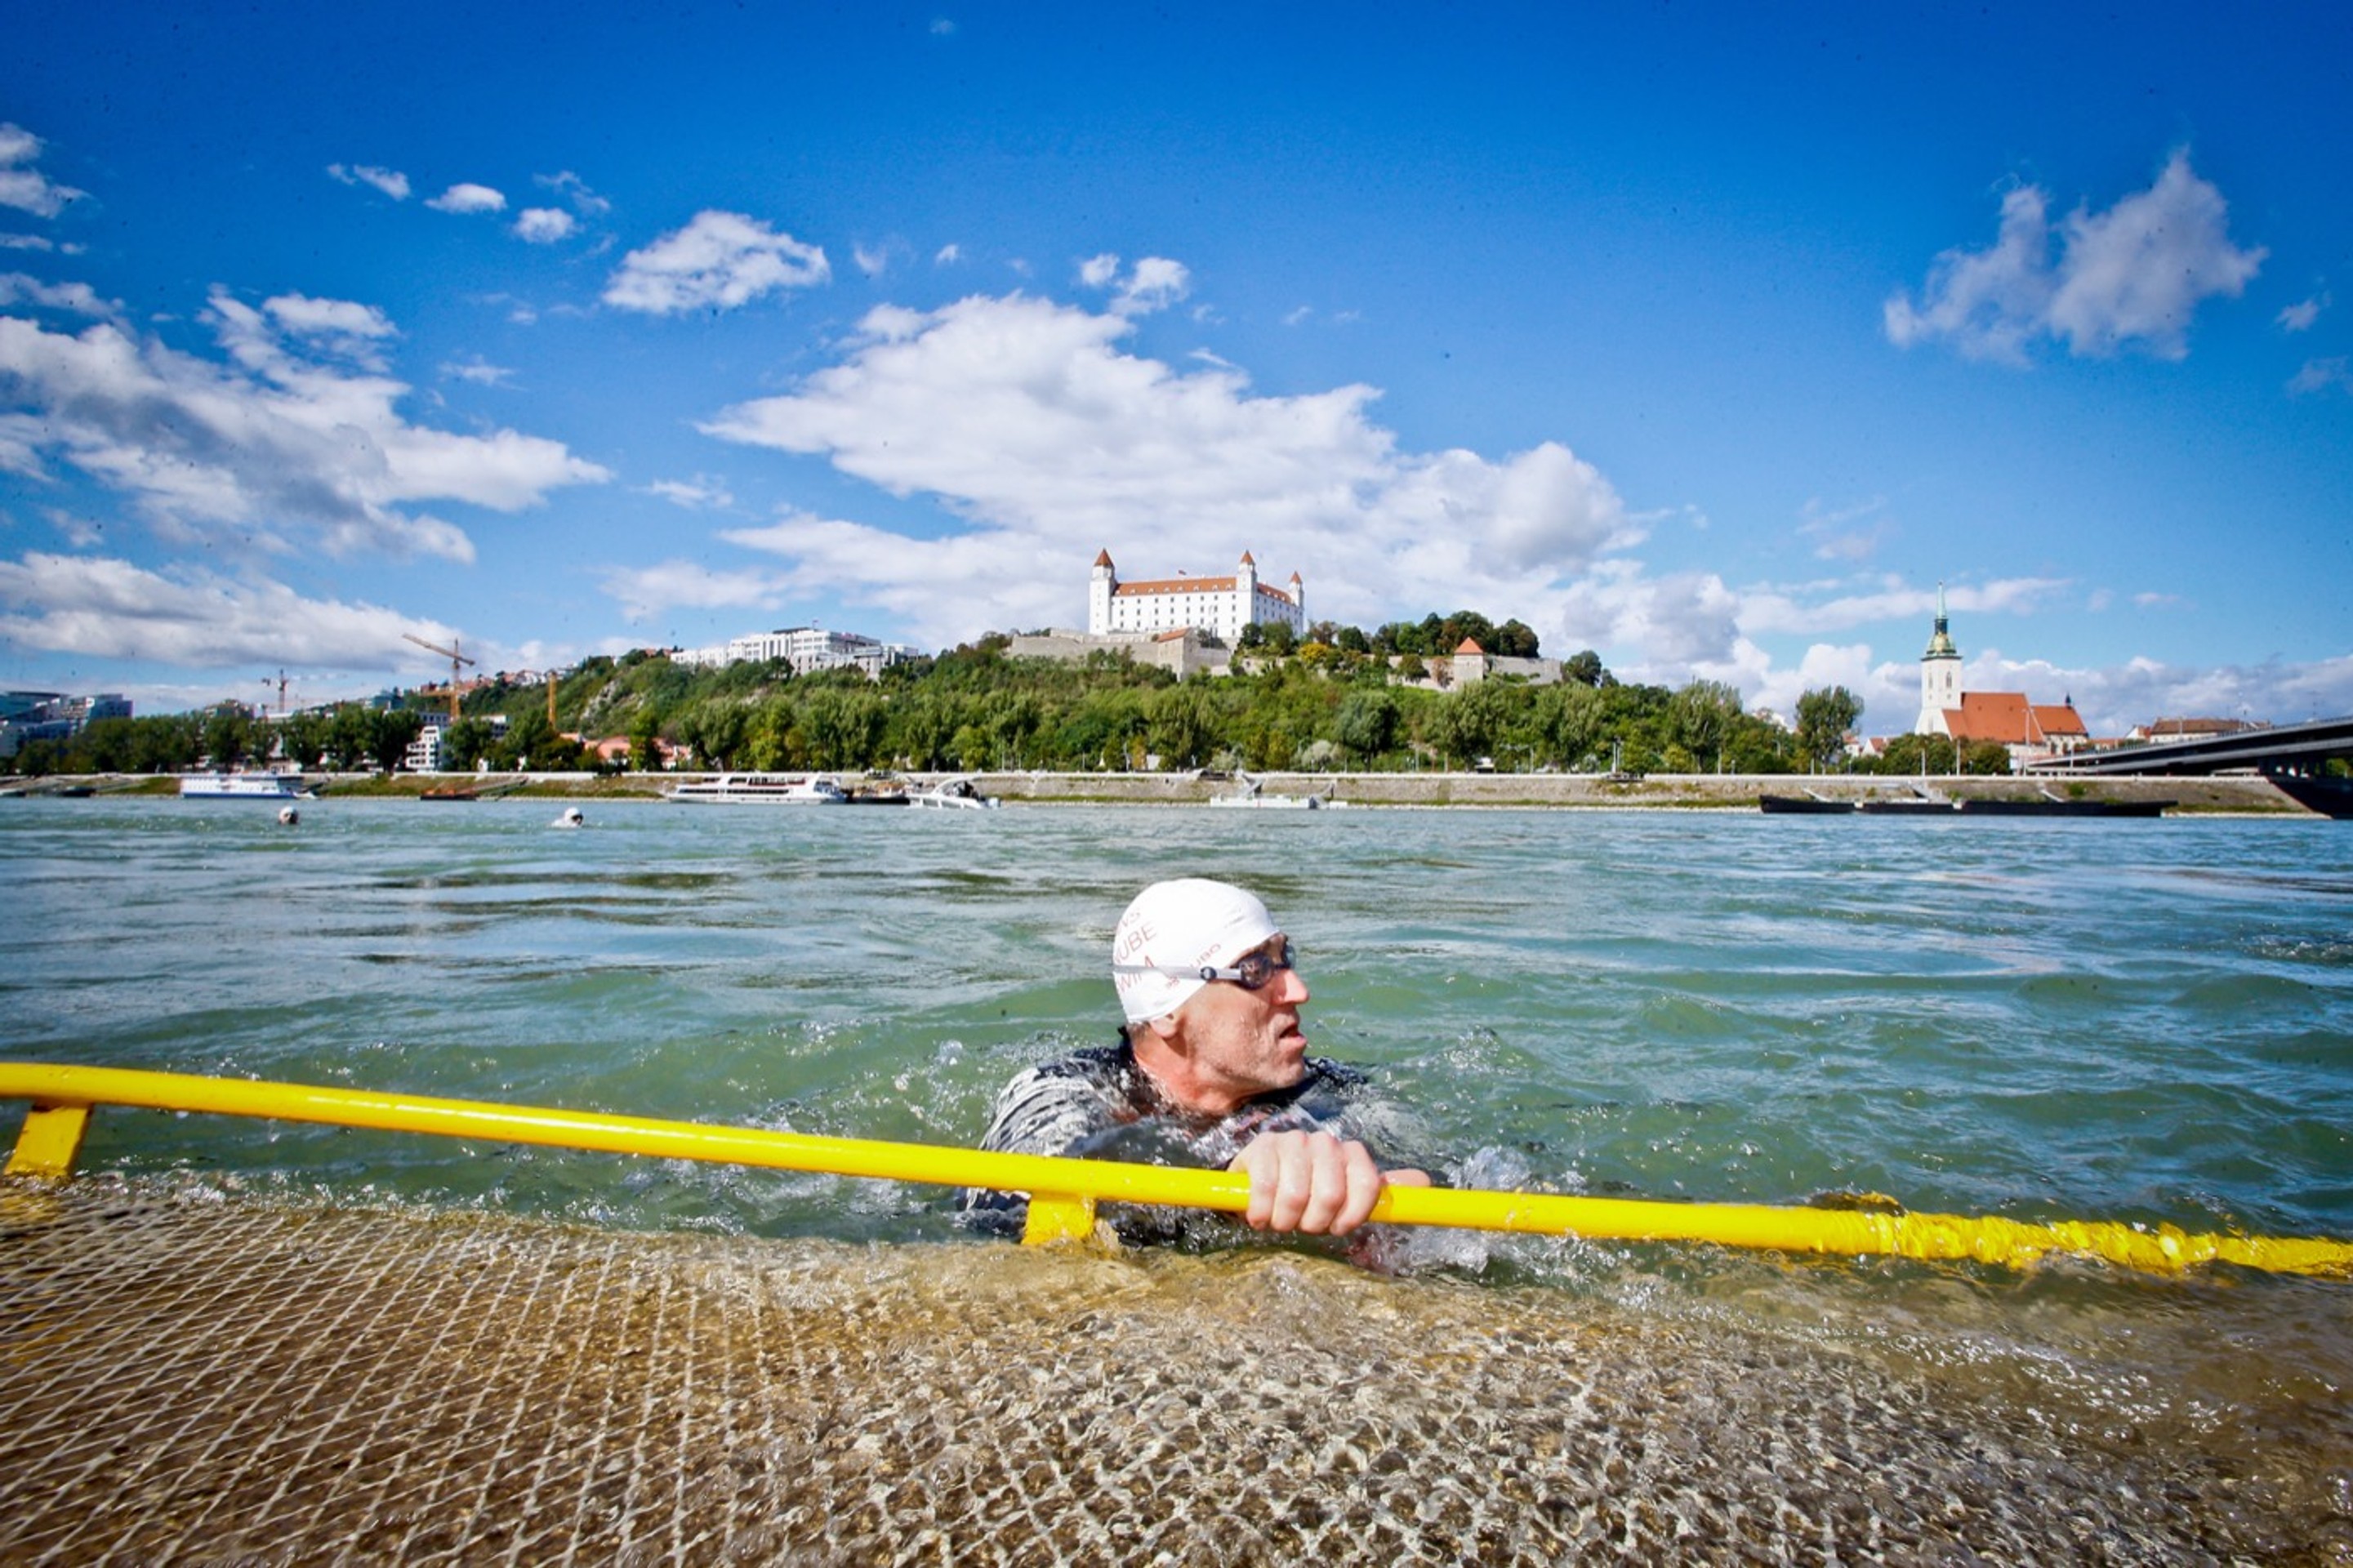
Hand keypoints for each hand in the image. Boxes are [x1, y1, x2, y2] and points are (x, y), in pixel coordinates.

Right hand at [1227, 1129, 1430, 1236]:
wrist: (1260, 1180)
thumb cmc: (1309, 1192)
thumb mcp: (1348, 1194)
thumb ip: (1381, 1190)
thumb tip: (1425, 1181)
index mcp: (1350, 1153)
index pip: (1367, 1184)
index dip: (1353, 1215)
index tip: (1338, 1227)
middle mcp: (1324, 1141)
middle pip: (1330, 1194)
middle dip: (1314, 1222)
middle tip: (1303, 1224)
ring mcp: (1291, 1141)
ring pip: (1295, 1196)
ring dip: (1286, 1221)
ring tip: (1281, 1219)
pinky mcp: (1261, 1149)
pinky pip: (1265, 1190)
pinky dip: (1263, 1213)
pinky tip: (1261, 1215)